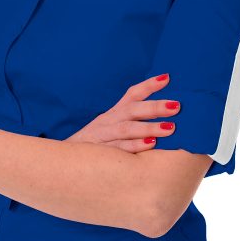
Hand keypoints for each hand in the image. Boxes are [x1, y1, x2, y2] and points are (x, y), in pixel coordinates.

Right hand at [64, 73, 179, 152]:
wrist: (63, 163)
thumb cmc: (96, 146)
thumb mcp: (110, 129)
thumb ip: (132, 123)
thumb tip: (163, 117)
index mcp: (113, 114)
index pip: (131, 95)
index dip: (148, 86)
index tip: (167, 78)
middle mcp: (107, 121)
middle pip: (132, 110)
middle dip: (155, 107)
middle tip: (177, 106)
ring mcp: (102, 137)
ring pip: (126, 129)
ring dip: (149, 127)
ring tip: (170, 127)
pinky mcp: (99, 153)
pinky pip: (119, 149)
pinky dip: (135, 146)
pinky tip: (151, 145)